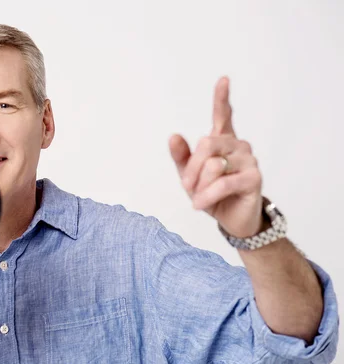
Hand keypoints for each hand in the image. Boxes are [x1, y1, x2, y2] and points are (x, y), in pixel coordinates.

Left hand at [169, 76, 263, 237]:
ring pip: (213, 165)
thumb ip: (182, 157)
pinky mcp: (254, 177)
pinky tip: (201, 205)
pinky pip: (222, 183)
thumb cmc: (212, 194)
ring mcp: (249, 159)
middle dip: (191, 168)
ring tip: (199, 198)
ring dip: (199, 186)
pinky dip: (206, 196)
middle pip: (206, 144)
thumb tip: (173, 136)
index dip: (221, 98)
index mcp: (223, 141)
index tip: (223, 79)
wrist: (232, 220)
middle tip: (187, 186)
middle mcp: (238, 145)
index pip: (223, 115)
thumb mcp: (190, 176)